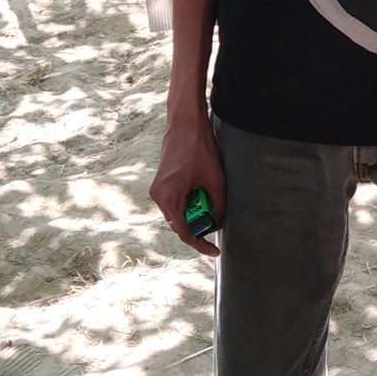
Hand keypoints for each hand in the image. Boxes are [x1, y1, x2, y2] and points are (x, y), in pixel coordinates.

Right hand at [150, 107, 224, 258]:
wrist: (185, 123)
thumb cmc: (199, 148)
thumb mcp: (215, 180)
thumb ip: (217, 204)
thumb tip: (218, 222)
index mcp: (169, 197)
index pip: (184, 232)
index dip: (200, 245)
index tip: (215, 252)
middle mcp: (158, 195)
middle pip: (179, 224)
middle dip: (199, 227)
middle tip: (218, 221)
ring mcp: (158, 189)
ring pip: (177, 213)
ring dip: (194, 214)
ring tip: (212, 204)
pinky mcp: (161, 182)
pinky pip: (175, 202)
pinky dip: (189, 204)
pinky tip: (203, 195)